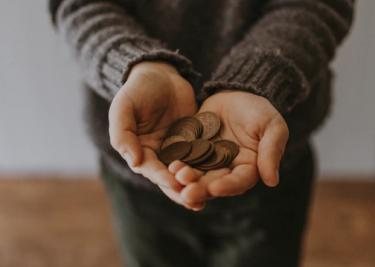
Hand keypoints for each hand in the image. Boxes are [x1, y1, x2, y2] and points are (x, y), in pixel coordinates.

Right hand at [108, 61, 197, 203]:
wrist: (161, 74)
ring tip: (209, 197)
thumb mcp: (124, 107)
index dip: (161, 177)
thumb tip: (135, 162)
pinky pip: (201, 156)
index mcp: (139, 150)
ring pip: (187, 171)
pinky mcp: (194, 142)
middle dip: (181, 189)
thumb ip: (123, 134)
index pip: (150, 169)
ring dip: (196, 184)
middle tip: (195, 201)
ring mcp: (177, 149)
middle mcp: (158, 154)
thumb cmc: (138, 89)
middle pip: (169, 177)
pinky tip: (221, 176)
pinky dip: (208, 167)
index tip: (175, 184)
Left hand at [171, 90, 288, 207]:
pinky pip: (183, 158)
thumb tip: (272, 181)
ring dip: (185, 179)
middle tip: (187, 193)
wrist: (234, 93)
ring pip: (195, 174)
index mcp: (248, 168)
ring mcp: (206, 161)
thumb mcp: (272, 126)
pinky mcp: (191, 150)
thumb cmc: (258, 110)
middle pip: (213, 183)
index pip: (239, 181)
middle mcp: (226, 169)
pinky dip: (176, 163)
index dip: (228, 186)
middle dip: (200, 189)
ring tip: (176, 176)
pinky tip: (167, 165)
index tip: (215, 188)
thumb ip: (271, 151)